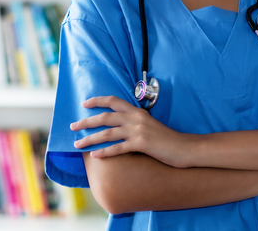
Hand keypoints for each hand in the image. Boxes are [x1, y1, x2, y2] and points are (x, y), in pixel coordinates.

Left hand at [70, 96, 194, 167]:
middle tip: (72, 126)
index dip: (98, 100)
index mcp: (138, 112)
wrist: (184, 147)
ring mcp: (138, 131)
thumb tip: (118, 127)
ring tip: (77, 144)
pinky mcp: (141, 144)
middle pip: (106, 117)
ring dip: (90, 138)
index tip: (84, 103)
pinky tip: (94, 155)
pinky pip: (118, 148)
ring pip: (108, 133)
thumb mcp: (150, 125)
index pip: (115, 101)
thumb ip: (135, 123)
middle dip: (86, 121)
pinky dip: (104, 152)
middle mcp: (136, 118)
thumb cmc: (167, 139)